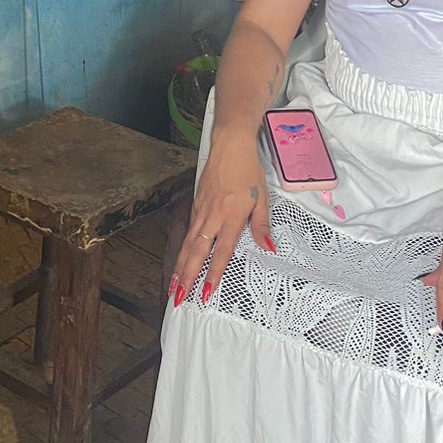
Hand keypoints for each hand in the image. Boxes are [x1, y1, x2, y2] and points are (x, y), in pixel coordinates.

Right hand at [169, 130, 275, 308]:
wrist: (230, 144)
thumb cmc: (248, 170)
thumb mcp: (262, 198)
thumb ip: (261, 226)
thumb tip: (268, 248)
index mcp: (231, 216)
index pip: (221, 252)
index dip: (213, 274)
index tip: (205, 293)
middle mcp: (213, 216)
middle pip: (197, 252)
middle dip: (187, 277)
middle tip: (179, 298)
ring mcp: (201, 210)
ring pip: (188, 244)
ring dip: (180, 267)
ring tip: (174, 287)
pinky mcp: (196, 204)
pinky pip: (188, 232)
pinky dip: (182, 249)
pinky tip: (180, 261)